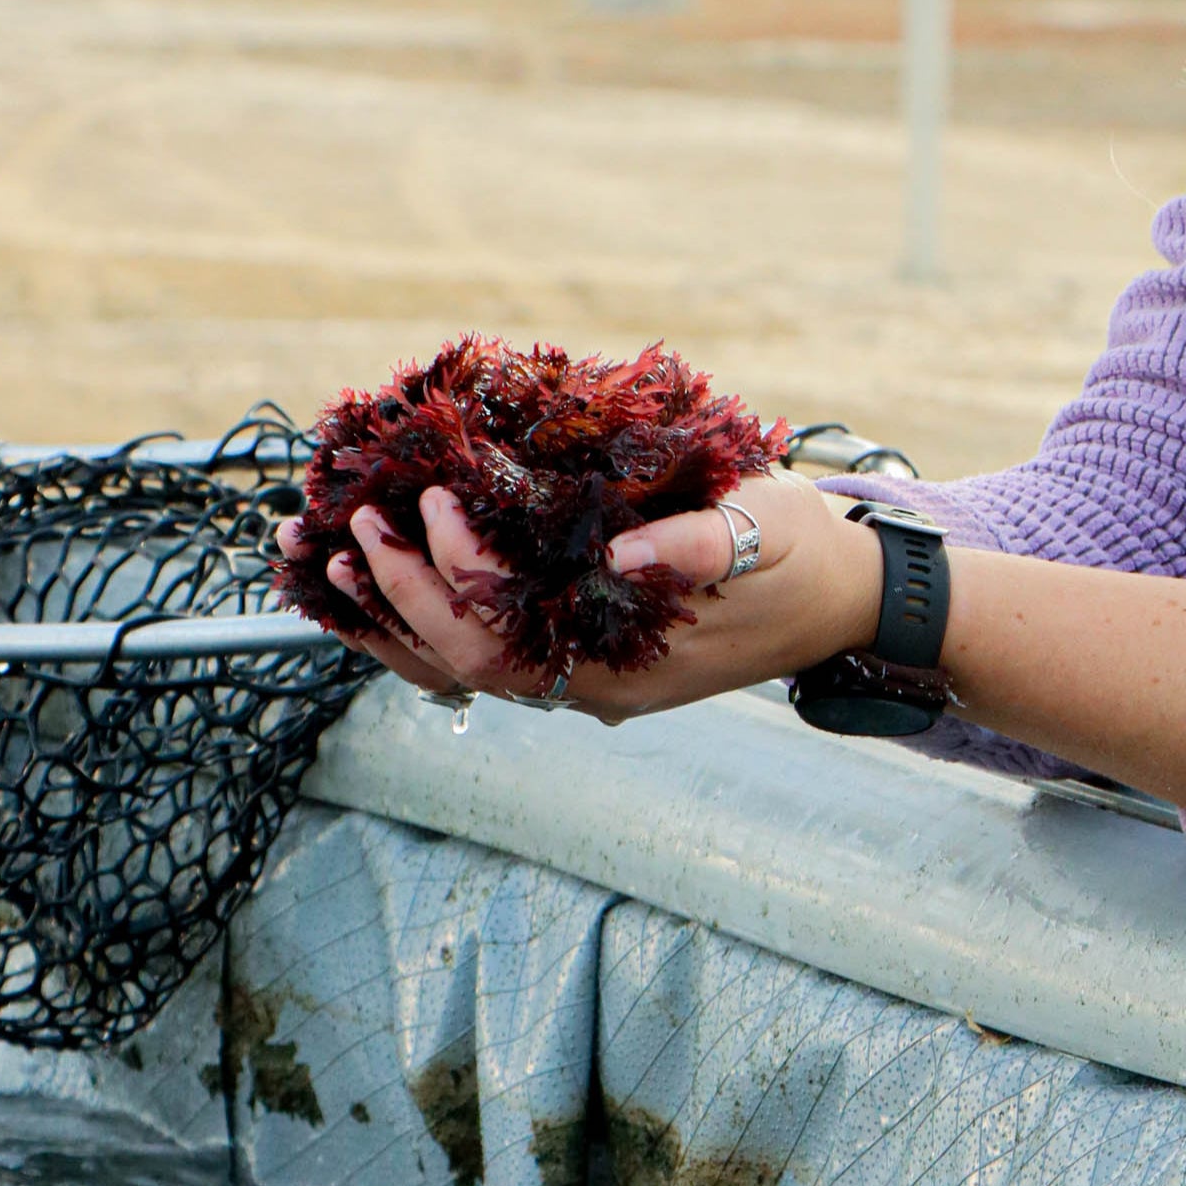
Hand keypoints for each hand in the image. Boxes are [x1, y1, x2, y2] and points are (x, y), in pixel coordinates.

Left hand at [273, 466, 880, 723]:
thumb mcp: (766, 528)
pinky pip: (490, 649)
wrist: (848, 601)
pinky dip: (431, 617)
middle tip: (357, 521)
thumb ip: (698, 544)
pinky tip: (397, 577)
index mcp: (625, 662)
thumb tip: (620, 554)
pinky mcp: (589, 652)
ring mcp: (587, 674)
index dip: (452, 577)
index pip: (503, 638)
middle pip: (460, 663)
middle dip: (398, 594)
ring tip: (338, 555)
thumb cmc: (806, 555)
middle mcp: (592, 684)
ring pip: (461, 669)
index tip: (434, 501)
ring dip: (395, 615)